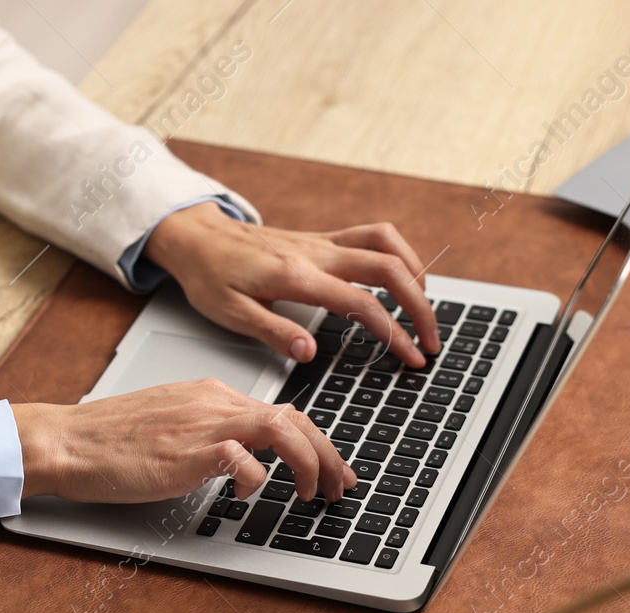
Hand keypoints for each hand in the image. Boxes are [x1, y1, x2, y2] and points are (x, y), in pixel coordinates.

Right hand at [14, 379, 355, 503]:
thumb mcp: (169, 426)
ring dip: (309, 464)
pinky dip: (258, 480)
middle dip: (328, 455)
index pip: (281, 411)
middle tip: (341, 486)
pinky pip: (246, 460)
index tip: (330, 468)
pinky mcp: (191, 451)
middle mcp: (214, 402)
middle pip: (295, 418)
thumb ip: (207, 434)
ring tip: (313, 494)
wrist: (67, 440)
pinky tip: (247, 494)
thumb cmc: (107, 441)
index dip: (315, 441)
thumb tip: (240, 460)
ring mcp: (204, 424)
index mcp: (211, 394)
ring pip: (284, 430)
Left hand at [143, 201, 441, 368]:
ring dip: (416, 272)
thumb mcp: (230, 314)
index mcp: (297, 276)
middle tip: (433, 340)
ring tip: (425, 308)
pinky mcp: (321, 239)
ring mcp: (322, 241)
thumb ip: (273, 332)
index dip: (395, 333)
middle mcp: (316, 252)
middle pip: (390, 268)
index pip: (362, 303)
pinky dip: (397, 255)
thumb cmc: (209, 276)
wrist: (196, 237)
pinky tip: (402, 278)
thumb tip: (309, 353)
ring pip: (387, 243)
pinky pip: (372, 236)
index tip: (412, 358)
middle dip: (421, 305)